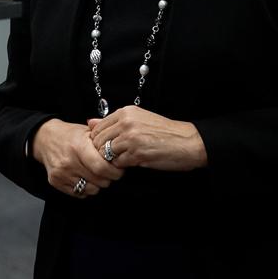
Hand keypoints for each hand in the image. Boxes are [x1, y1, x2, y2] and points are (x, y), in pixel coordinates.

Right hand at [32, 119, 123, 197]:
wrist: (45, 139)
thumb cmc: (70, 135)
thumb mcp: (87, 132)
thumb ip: (104, 142)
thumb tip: (121, 153)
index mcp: (78, 146)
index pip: (101, 167)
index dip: (114, 171)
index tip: (119, 169)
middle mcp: (69, 161)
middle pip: (98, 180)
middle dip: (109, 178)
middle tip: (110, 172)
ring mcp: (61, 173)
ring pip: (91, 189)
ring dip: (98, 184)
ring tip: (97, 174)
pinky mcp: (56, 182)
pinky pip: (79, 193)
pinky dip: (86, 188)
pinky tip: (85, 177)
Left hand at [88, 105, 207, 171]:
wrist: (187, 142)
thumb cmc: (165, 132)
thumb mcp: (138, 119)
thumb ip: (113, 121)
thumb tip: (90, 122)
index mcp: (126, 112)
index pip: (98, 127)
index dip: (99, 140)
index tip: (106, 146)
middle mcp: (126, 123)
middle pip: (98, 141)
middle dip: (102, 151)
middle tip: (112, 156)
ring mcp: (131, 138)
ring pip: (106, 153)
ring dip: (112, 159)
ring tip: (123, 159)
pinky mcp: (136, 154)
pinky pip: (118, 163)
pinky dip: (122, 166)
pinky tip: (132, 163)